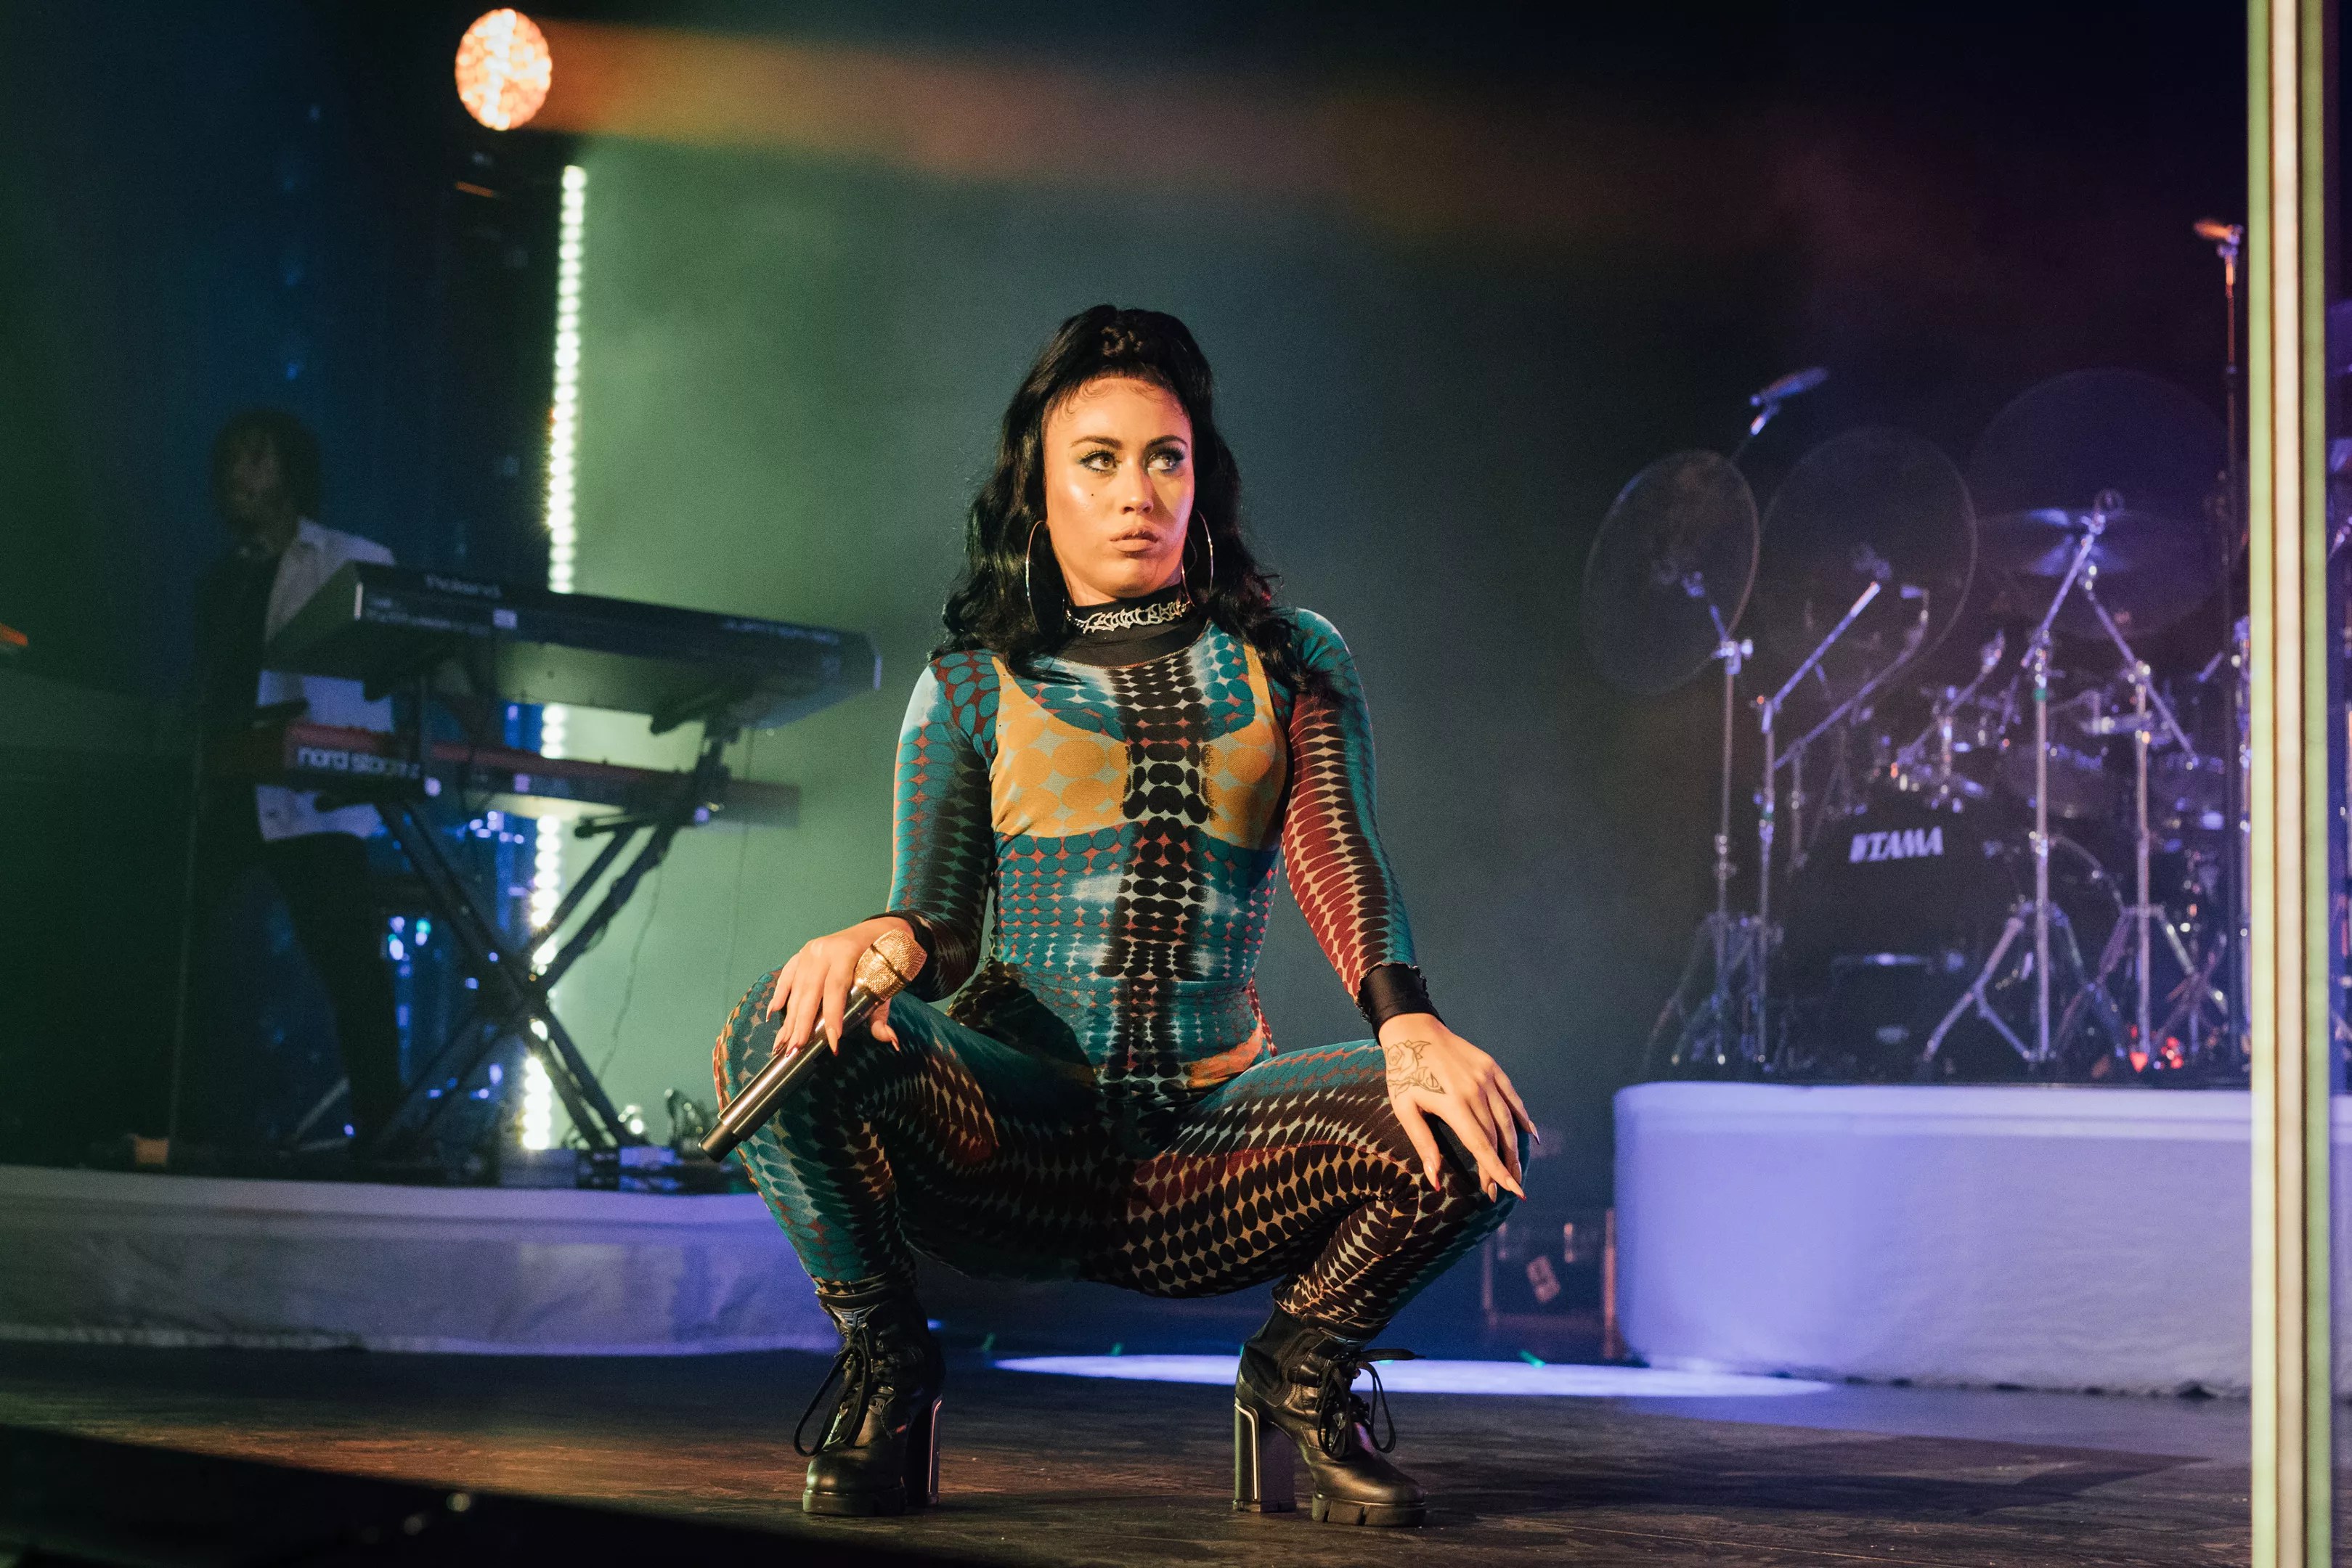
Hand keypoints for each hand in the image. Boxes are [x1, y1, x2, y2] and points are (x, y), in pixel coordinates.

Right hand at [763, 916, 911, 1056]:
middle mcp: (823, 950)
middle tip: (796, 1049)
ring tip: (783, 1042)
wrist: (878, 929)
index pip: (836, 988)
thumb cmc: (883, 959)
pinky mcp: (801, 954)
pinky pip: (786, 976)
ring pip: (796, 988)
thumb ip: (883, 1013)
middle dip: (802, 1023)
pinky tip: (772, 1014)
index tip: (832, 1041)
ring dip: (789, 1017)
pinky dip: (779, 995)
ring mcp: (809, 951)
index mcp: (846, 952)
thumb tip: (891, 1041)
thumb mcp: (888, 982)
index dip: (832, 1015)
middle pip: (810, 991)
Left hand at [1378, 1014, 1533, 1202]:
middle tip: (1505, 1191)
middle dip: (1502, 1167)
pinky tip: (1531, 1136)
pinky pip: (1512, 1097)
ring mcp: (1486, 1078)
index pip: (1481, 1145)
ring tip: (1517, 1171)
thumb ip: (1423, 1144)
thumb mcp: (1405, 1109)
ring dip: (1514, 1149)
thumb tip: (1434, 1179)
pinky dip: (1523, 1117)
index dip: (1495, 1171)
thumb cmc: (1403, 1073)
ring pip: (1507, 1121)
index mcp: (1453, 1104)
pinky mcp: (1492, 1068)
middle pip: (1496, 1137)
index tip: (1507, 1191)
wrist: (1413, 1030)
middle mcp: (1475, 1092)